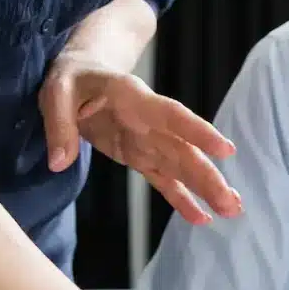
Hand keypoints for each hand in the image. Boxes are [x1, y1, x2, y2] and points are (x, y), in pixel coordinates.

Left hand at [39, 55, 240, 224]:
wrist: (82, 72)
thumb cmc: (71, 78)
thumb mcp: (55, 92)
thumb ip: (58, 125)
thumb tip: (60, 162)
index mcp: (133, 98)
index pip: (172, 115)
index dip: (198, 131)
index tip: (226, 150)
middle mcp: (149, 121)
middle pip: (184, 149)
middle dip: (208, 176)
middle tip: (232, 202)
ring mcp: (146, 141)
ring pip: (181, 166)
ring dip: (206, 188)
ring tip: (231, 211)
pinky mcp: (139, 156)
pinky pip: (163, 179)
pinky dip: (181, 198)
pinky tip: (200, 217)